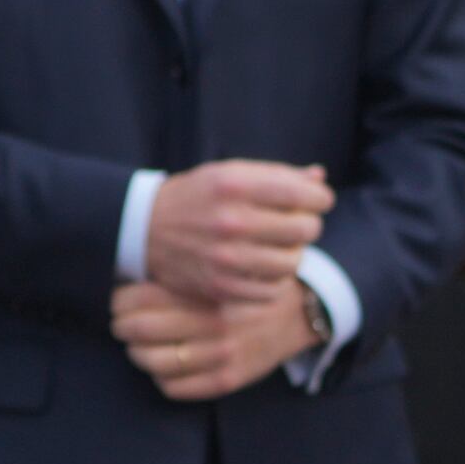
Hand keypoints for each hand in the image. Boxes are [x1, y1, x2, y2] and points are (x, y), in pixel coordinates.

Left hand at [113, 279, 308, 404]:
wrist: (294, 313)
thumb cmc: (242, 288)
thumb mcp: (214, 270)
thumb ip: (178, 274)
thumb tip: (126, 276)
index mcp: (205, 292)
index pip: (141, 298)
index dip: (120, 301)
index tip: (118, 301)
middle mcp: (213, 324)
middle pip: (141, 330)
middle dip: (121, 327)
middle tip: (120, 324)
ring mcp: (221, 355)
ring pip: (153, 362)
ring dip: (137, 354)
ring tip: (137, 346)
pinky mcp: (227, 380)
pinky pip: (174, 388)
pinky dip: (160, 378)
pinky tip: (163, 366)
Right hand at [144, 159, 331, 306]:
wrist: (144, 228)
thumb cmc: (197, 197)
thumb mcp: (229, 174)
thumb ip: (276, 175)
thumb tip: (319, 178)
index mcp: (234, 185)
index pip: (301, 194)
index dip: (320, 198)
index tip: (318, 201)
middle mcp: (231, 220)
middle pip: (304, 229)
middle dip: (309, 225)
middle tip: (298, 224)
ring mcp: (226, 257)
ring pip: (292, 262)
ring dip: (294, 254)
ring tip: (282, 247)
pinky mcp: (221, 286)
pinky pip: (272, 289)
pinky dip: (276, 280)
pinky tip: (266, 267)